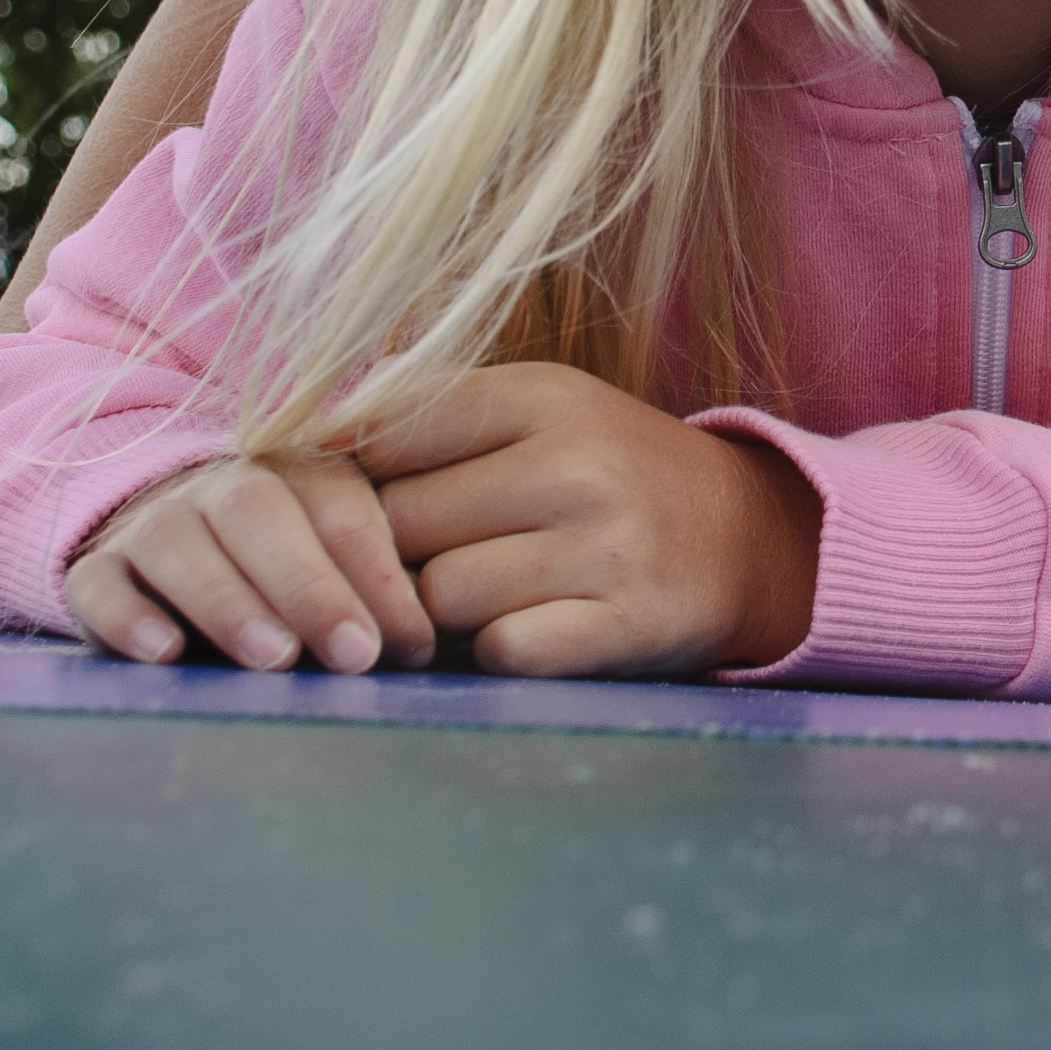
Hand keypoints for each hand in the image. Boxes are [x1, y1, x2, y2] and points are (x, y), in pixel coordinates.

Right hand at [63, 454, 437, 674]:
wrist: (156, 535)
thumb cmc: (277, 568)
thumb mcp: (329, 565)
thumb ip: (372, 593)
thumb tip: (417, 649)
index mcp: (292, 473)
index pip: (338, 506)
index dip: (376, 572)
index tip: (410, 643)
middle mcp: (218, 487)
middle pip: (257, 511)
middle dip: (309, 585)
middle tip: (352, 654)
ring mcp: (149, 525)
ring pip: (178, 543)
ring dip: (229, 602)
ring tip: (273, 660)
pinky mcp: (93, 569)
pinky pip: (99, 584)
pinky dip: (128, 618)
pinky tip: (164, 655)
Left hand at [348, 362, 821, 680]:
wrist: (750, 539)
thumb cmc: (612, 474)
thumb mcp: (542, 412)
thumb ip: (435, 417)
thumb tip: (301, 438)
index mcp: (543, 396)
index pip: (386, 432)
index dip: (352, 479)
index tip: (351, 503)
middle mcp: (575, 462)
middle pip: (400, 524)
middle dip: (391, 556)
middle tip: (416, 565)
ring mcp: (605, 546)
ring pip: (441, 596)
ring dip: (438, 616)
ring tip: (472, 601)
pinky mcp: (624, 624)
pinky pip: (502, 651)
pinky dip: (495, 653)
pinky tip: (523, 632)